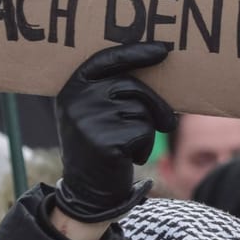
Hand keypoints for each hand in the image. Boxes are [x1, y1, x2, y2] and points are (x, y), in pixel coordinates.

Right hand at [53, 43, 174, 223]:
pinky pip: (144, 133)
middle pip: (133, 87)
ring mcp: (89, 121)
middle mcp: (77, 101)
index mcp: (73, 87)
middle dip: (156, 104)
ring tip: (127, 144)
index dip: (135, 52)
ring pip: (142, 112)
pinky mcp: (104, 142)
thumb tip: (158, 63)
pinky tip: (126, 157)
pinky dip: (144, 147)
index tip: (162, 50)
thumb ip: (112, 88)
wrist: (86, 188)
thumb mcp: (97, 111)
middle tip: (166, 122)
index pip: (107, 60)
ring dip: (147, 130)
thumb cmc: (101, 142)